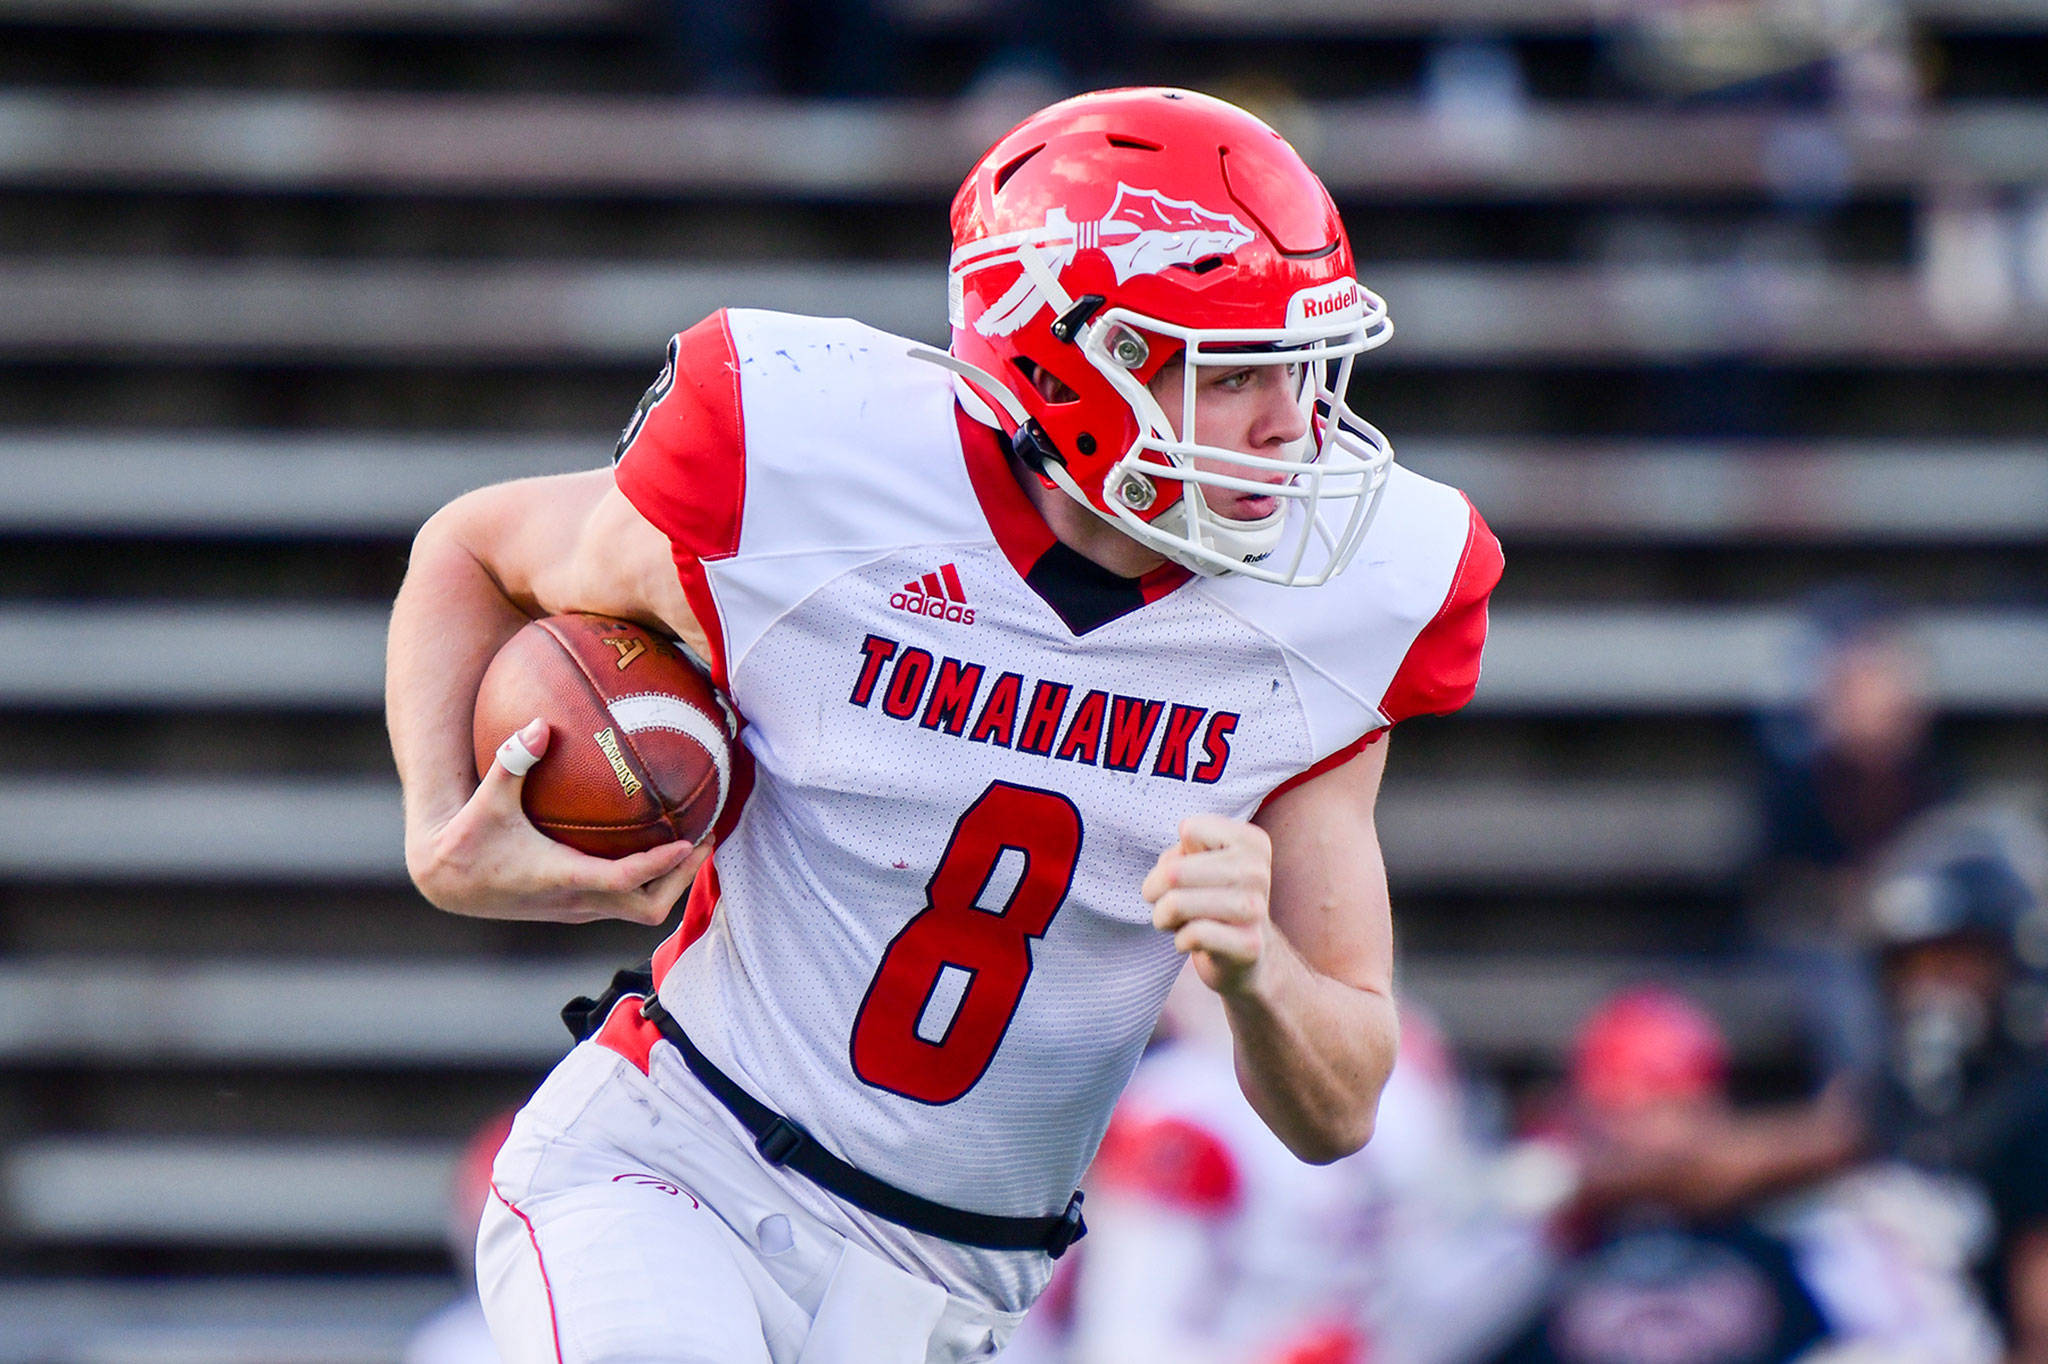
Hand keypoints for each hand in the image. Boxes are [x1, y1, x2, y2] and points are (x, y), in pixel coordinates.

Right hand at [405, 718, 710, 924]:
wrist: (446, 883)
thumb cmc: (467, 839)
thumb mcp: (487, 798)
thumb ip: (514, 760)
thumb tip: (541, 722)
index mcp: (562, 877)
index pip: (624, 880)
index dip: (661, 865)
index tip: (690, 840)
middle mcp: (576, 901)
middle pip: (647, 907)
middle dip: (682, 879)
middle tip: (707, 840)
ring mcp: (578, 910)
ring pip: (639, 909)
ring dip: (670, 883)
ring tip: (695, 843)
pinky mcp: (575, 908)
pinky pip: (624, 900)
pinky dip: (648, 881)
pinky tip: (657, 845)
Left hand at [1142, 814, 1274, 995]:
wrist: (1247, 956)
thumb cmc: (1211, 900)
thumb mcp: (1198, 864)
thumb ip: (1182, 852)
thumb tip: (1170, 872)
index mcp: (1251, 840)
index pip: (1188, 829)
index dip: (1176, 855)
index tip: (1193, 873)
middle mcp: (1257, 870)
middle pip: (1173, 871)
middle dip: (1155, 891)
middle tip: (1168, 903)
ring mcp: (1255, 908)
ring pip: (1176, 904)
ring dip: (1163, 917)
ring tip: (1178, 922)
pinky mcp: (1249, 944)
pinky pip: (1191, 935)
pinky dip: (1180, 941)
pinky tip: (1195, 943)